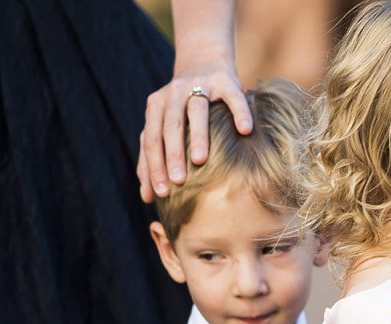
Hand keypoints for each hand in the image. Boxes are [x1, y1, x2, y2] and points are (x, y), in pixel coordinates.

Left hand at [138, 59, 250, 200]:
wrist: (203, 61)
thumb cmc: (183, 106)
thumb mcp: (164, 124)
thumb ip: (154, 154)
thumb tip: (146, 195)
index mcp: (156, 106)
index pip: (150, 139)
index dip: (153, 166)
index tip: (160, 194)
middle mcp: (174, 94)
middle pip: (170, 127)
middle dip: (172, 155)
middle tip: (177, 182)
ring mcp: (199, 85)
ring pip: (196, 111)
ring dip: (197, 136)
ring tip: (200, 161)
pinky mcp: (225, 81)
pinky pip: (233, 98)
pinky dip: (239, 113)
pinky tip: (244, 130)